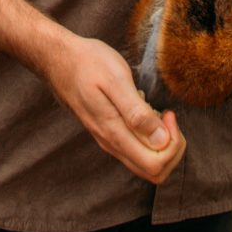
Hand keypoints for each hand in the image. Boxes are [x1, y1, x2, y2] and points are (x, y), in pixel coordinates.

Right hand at [38, 30, 186, 184]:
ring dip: (163, 143)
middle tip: (167, 115)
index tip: (167, 113)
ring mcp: (110, 141)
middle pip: (154, 171)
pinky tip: (146, 111)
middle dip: (172, 147)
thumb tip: (161, 141)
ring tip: (157, 111)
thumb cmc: (88, 64)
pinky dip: (151, 137)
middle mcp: (112, 145)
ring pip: (146, 163)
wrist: (59, 60)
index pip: (155, 165)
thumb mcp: (116, 79)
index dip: (172, 143)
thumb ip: (137, 113)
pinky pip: (137, 150)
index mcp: (115, 134)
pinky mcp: (109, 133)